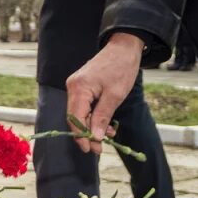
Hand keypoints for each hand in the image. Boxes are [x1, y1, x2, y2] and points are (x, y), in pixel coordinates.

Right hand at [65, 32, 143, 153]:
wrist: (124, 47)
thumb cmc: (121, 68)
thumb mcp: (115, 96)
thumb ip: (102, 117)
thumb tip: (95, 137)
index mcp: (79, 88)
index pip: (74, 118)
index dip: (81, 136)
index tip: (90, 150)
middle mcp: (73, 87)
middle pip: (75, 117)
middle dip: (87, 133)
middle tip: (100, 148)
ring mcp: (76, 86)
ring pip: (79, 113)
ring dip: (92, 126)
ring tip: (108, 135)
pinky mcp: (81, 86)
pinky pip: (84, 106)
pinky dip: (93, 116)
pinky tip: (105, 124)